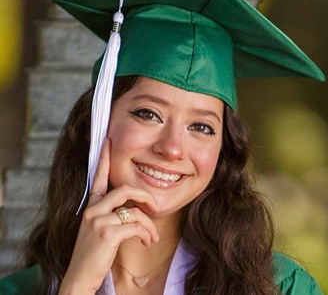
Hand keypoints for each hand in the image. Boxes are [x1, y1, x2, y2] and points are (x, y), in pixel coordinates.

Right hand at [59, 138, 158, 294]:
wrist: (80, 278)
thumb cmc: (94, 254)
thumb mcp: (100, 229)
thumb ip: (113, 214)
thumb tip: (135, 209)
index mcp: (91, 206)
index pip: (98, 177)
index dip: (103, 158)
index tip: (107, 141)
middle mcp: (92, 209)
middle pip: (125, 189)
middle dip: (145, 196)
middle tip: (156, 207)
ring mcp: (98, 220)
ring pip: (134, 211)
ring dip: (149, 225)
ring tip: (152, 236)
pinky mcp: (106, 233)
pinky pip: (136, 226)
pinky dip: (146, 234)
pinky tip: (147, 242)